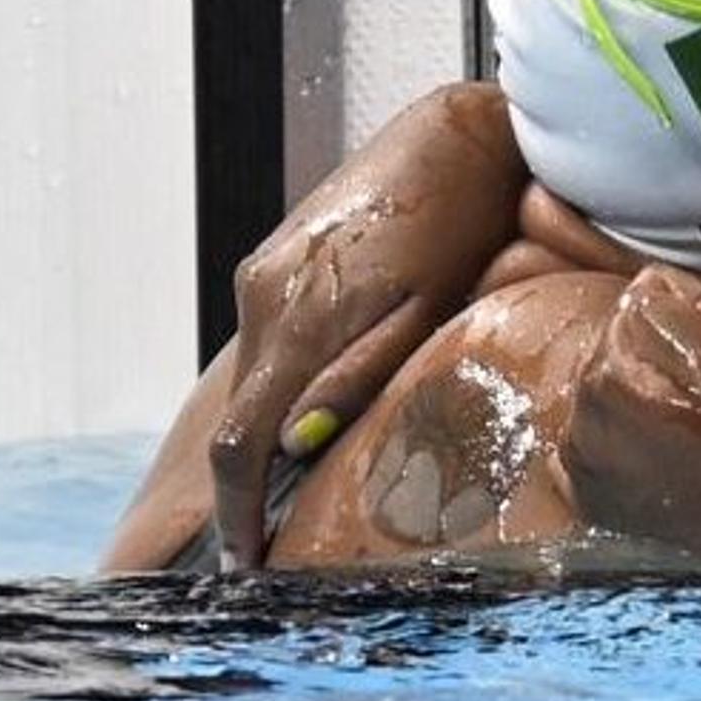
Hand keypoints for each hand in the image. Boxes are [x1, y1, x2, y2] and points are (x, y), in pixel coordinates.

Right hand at [206, 83, 526, 566]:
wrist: (459, 136)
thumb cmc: (464, 224)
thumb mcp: (428, 311)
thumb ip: (359, 376)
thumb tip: (298, 447)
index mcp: (297, 315)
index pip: (241, 441)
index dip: (237, 513)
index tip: (247, 565)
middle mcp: (263, 292)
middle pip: (240, 415)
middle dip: (253, 486)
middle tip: (285, 543)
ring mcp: (264, 272)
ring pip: (254, 378)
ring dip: (270, 434)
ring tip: (306, 489)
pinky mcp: (276, 261)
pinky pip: (268, 343)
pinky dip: (283, 386)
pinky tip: (322, 407)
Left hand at [565, 269, 700, 584]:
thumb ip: (682, 313)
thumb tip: (648, 286)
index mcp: (614, 376)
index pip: (645, 297)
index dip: (697, 315)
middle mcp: (581, 417)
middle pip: (621, 342)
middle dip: (663, 355)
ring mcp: (579, 462)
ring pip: (611, 388)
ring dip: (646, 397)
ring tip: (697, 439)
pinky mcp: (584, 497)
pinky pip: (600, 437)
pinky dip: (629, 440)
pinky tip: (670, 466)